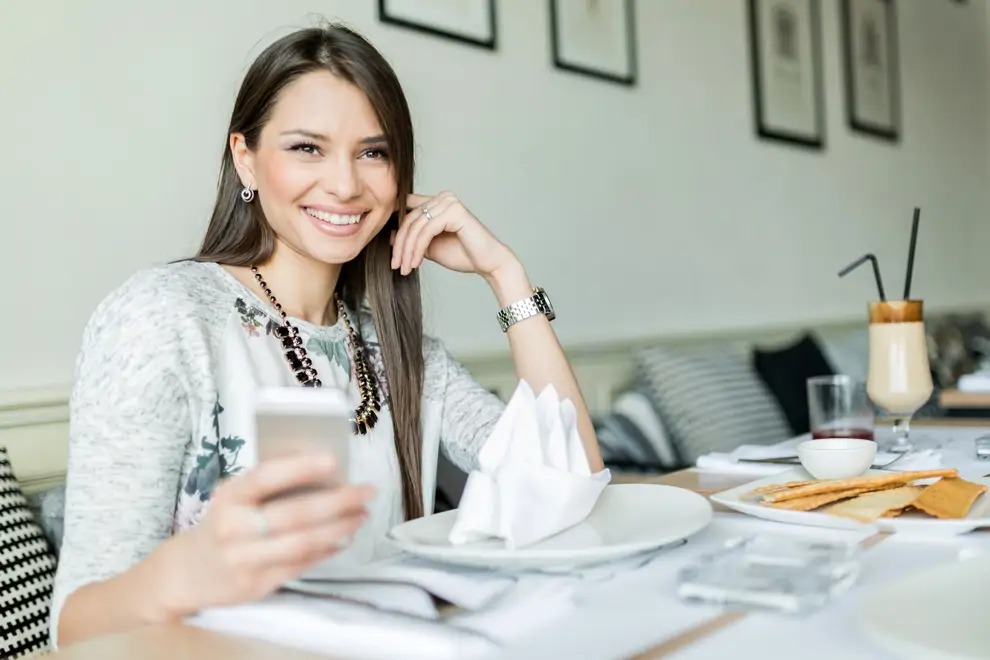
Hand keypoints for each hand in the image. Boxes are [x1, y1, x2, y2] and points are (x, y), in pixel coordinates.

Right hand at [169, 453, 373, 614]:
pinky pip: (300, 564)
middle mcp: (234, 527)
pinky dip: (327, 550)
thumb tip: (323, 467)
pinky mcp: (256, 584)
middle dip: (339, 501)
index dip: (299, 468)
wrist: (186, 572)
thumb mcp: (234, 496)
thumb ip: (269, 484)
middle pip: (295, 514)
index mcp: (229, 497)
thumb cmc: (223, 523)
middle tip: (367, 491)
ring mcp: (245, 559)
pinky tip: (344, 538)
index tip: (333, 461)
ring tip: (362, 516)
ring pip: (303, 542)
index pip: (265, 477)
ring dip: (340, 528)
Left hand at [390, 192, 516, 277]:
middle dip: (400, 244)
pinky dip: (418, 248)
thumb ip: (414, 239)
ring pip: (416, 226)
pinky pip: (427, 230)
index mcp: (438, 202)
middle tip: (396, 265)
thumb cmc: (463, 255)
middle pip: (409, 218)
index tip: (390, 249)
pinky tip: (415, 263)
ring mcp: (449, 202)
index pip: (407, 207)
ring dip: (407, 250)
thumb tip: (391, 234)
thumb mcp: (430, 247)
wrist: (488, 264)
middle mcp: (443, 197)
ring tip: (404, 268)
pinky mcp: (454, 212)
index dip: (393, 224)